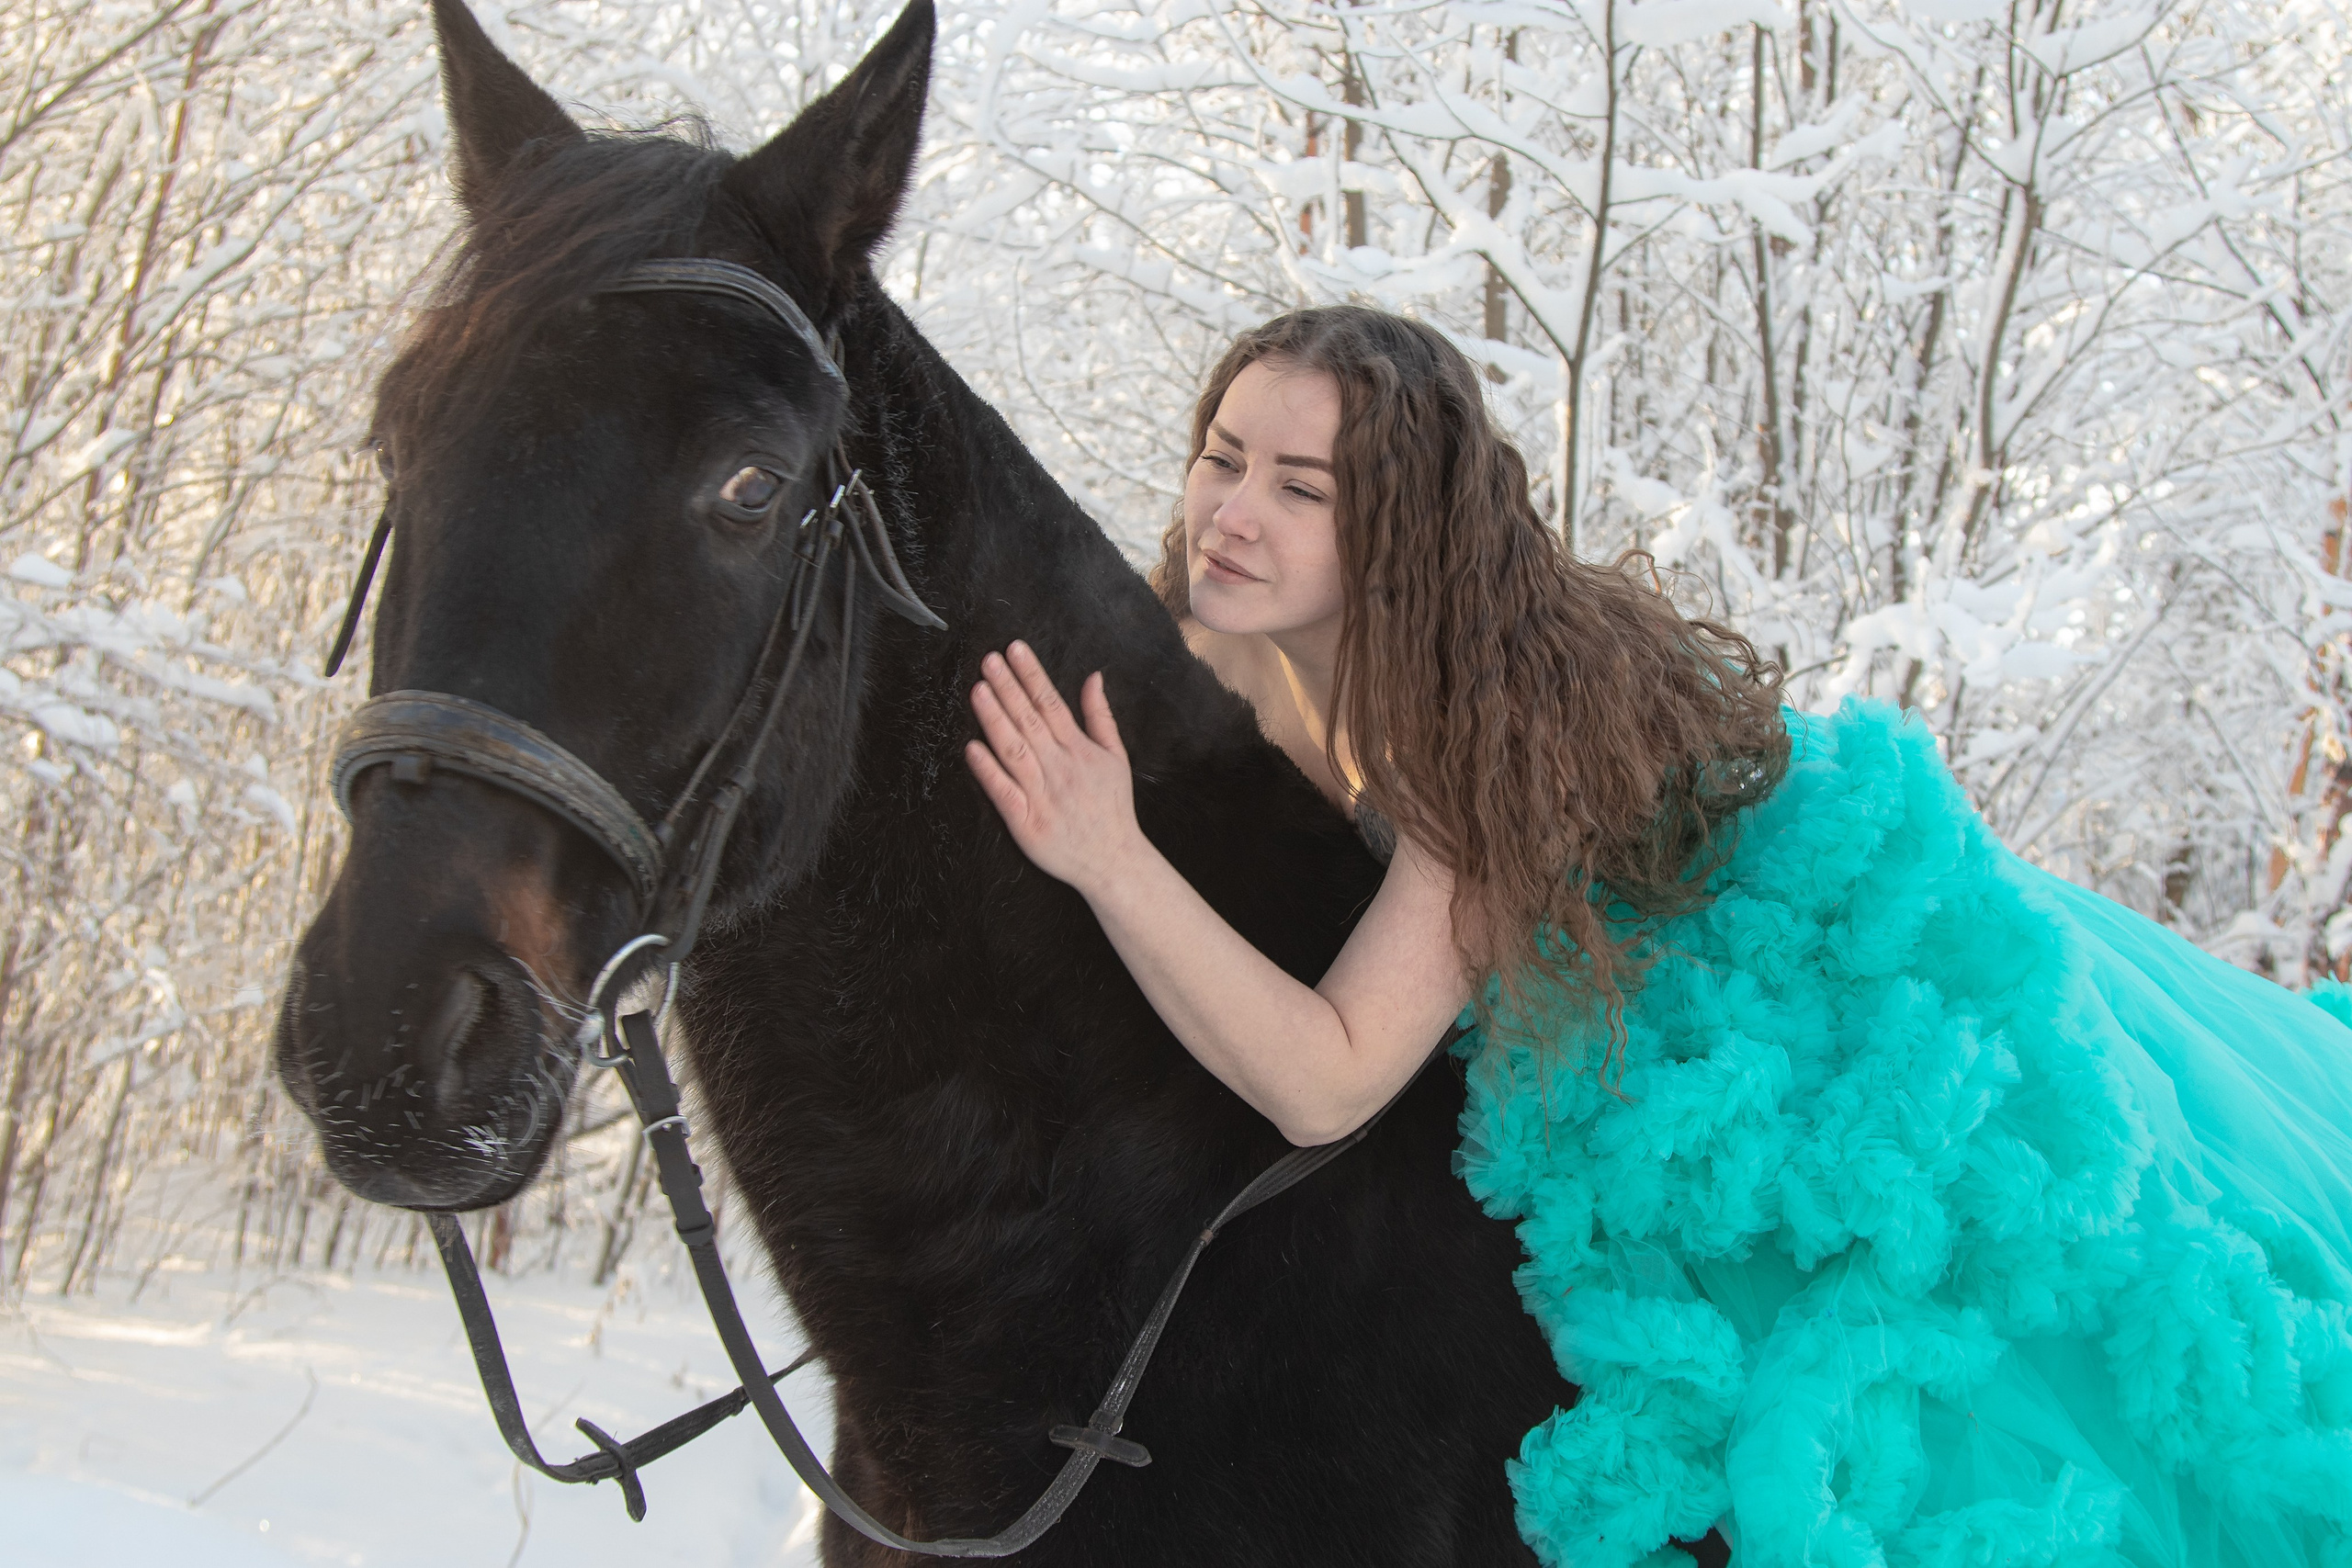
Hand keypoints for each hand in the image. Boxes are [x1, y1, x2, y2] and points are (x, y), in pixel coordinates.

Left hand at [964, 641, 1140, 891]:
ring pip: (1014, 750)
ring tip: (978, 690)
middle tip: (988, 660)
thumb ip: (1100, 716)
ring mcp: (1042, 795)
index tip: (1014, 649)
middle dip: (1007, 688)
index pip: (1051, 704)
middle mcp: (1060, 768)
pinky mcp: (1026, 822)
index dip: (1031, 675)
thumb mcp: (1116, 758)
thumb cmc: (1112, 808)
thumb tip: (1093, 677)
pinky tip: (972, 748)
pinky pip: (1004, 792)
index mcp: (1079, 750)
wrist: (1114, 861)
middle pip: (1029, 721)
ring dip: (995, 719)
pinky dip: (988, 771)